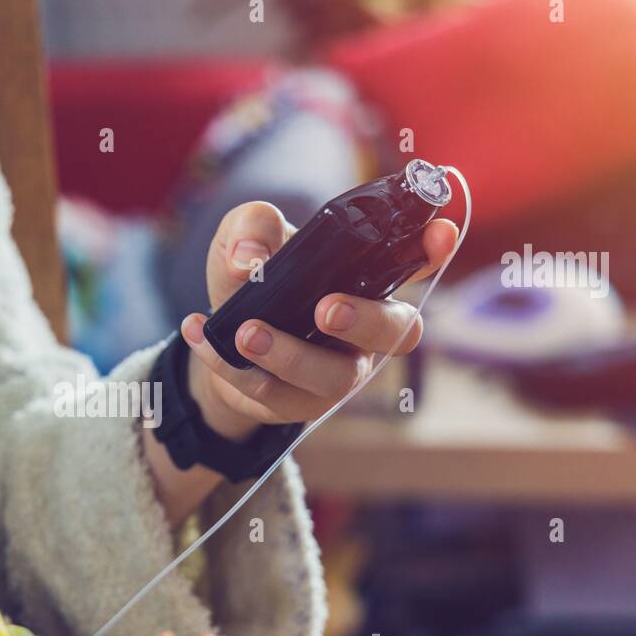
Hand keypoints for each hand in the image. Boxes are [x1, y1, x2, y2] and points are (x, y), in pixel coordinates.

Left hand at [180, 201, 457, 440]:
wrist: (219, 337)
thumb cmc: (252, 280)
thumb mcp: (245, 239)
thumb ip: (251, 229)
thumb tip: (249, 261)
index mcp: (367, 284)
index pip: (414, 266)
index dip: (432, 252)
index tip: (438, 231)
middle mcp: (366, 335)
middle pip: (395, 333)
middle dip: (365, 320)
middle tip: (326, 309)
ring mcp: (335, 375)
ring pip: (330, 377)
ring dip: (287, 355)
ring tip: (245, 333)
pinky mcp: (294, 405)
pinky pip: (268, 394)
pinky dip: (227, 365)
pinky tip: (197, 331)